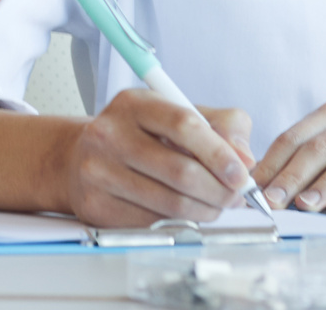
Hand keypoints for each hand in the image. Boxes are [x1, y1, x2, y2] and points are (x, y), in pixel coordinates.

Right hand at [61, 88, 255, 225]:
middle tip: (236, 196)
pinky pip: (151, 222)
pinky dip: (179, 221)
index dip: (219, 153)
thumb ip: (223, 126)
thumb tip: (245, 159)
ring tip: (218, 206)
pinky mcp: (95, 205)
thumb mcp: (181, 113)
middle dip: (219, 189)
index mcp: (134, 103)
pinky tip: (188, 212)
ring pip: (169, 202)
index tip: (241, 173)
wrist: (81, 156)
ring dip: (205, 210)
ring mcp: (97, 171)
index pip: (184, 125)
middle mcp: (109, 134)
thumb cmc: (142, 133)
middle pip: (179, 170)